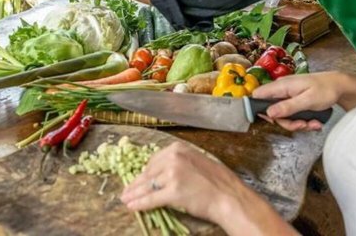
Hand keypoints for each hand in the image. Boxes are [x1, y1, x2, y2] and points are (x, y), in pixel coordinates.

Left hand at [120, 142, 256, 226]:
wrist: (229, 196)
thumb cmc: (216, 182)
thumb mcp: (195, 162)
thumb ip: (177, 163)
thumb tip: (159, 173)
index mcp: (178, 148)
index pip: (154, 161)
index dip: (144, 173)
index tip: (137, 179)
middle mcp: (174, 157)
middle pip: (148, 173)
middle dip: (136, 184)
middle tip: (126, 191)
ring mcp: (172, 174)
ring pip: (147, 186)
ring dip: (134, 194)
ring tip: (126, 199)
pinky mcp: (173, 191)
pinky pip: (151, 198)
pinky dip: (140, 203)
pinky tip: (132, 206)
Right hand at [253, 72, 345, 131]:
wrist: (339, 86)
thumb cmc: (325, 89)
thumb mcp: (307, 100)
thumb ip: (288, 107)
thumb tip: (269, 113)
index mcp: (281, 86)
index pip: (258, 95)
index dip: (260, 109)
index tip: (274, 120)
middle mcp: (282, 90)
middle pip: (272, 110)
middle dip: (286, 122)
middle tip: (301, 124)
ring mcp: (288, 95)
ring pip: (283, 115)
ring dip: (297, 123)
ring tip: (312, 123)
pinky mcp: (295, 100)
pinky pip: (292, 114)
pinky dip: (302, 121)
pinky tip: (314, 122)